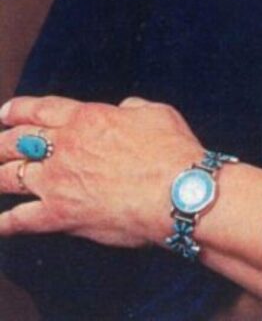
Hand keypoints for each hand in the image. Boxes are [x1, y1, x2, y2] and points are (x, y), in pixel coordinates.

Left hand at [0, 95, 201, 244]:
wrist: (175, 191)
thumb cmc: (171, 150)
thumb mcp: (154, 112)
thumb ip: (131, 107)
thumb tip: (123, 109)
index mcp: (86, 117)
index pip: (40, 110)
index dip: (18, 110)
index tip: (6, 113)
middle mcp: (64, 146)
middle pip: (17, 141)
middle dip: (1, 144)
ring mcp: (57, 182)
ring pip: (11, 177)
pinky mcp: (60, 215)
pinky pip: (20, 220)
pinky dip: (4, 224)